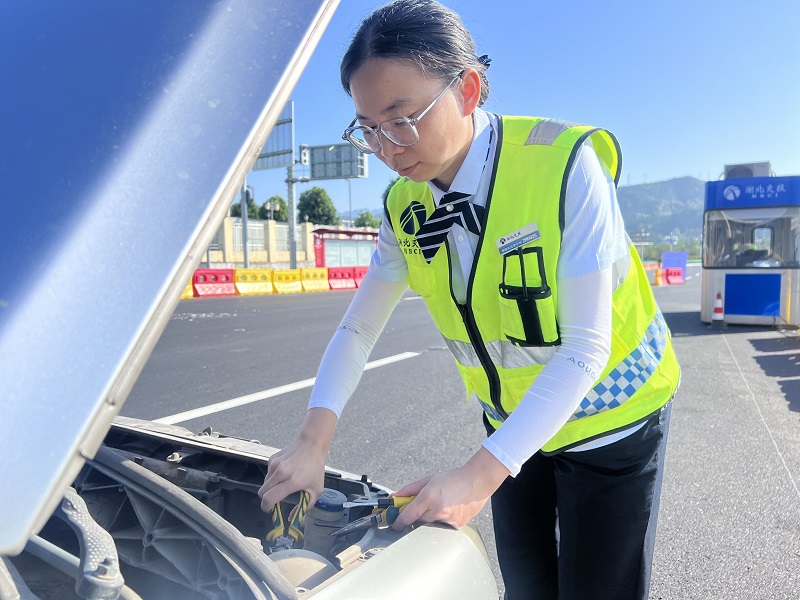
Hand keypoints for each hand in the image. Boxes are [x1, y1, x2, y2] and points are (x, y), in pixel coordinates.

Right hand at [258, 408, 336, 511]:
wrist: (311, 444)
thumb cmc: (315, 468)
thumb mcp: (316, 490)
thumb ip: (305, 506)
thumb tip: (292, 518)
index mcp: (292, 481)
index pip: (269, 498)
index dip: (266, 507)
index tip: (269, 510)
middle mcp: (281, 472)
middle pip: (262, 492)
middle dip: (266, 499)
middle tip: (275, 501)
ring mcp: (275, 465)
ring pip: (264, 483)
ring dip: (270, 488)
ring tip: (283, 485)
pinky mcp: (272, 459)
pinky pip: (268, 474)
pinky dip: (273, 478)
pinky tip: (284, 474)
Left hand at [390, 447, 509, 530]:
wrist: (477, 481)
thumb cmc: (454, 478)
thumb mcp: (428, 480)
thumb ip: (409, 490)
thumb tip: (395, 496)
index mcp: (428, 497)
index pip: (407, 516)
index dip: (398, 522)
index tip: (394, 524)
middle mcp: (437, 510)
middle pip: (418, 520)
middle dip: (418, 514)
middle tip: (426, 504)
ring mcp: (448, 520)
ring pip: (431, 524)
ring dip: (431, 517)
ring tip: (442, 503)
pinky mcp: (457, 525)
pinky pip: (443, 526)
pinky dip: (443, 519)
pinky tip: (451, 508)